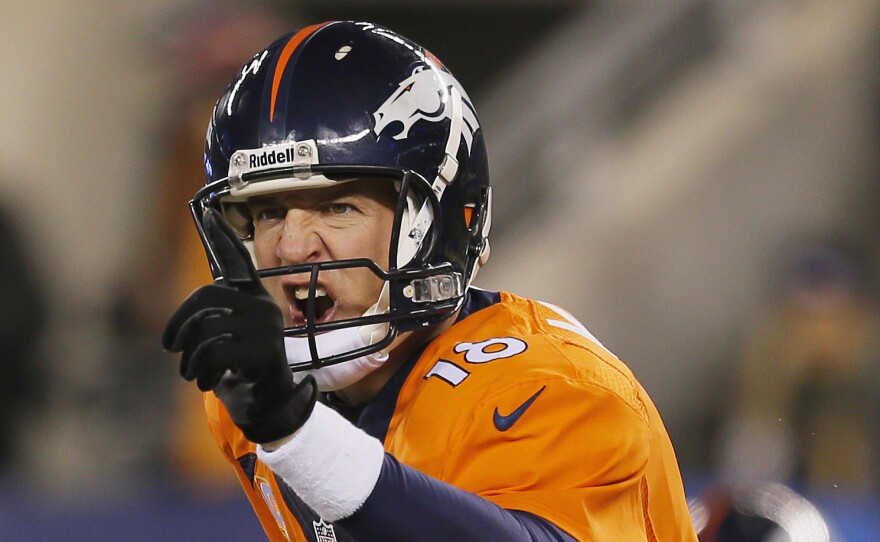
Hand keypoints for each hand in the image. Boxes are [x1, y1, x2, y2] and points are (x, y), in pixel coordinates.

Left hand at [162, 208, 315, 442]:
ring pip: (207, 330)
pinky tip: (207, 382)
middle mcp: (263, 306)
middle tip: (170, 347)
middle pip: (207, 297)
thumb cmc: (242, 369)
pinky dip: (203, 372)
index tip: (208, 213)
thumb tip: (185, 321)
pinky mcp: (264, 351)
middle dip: (179, 323)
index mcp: (254, 298)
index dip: (223, 238)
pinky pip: (216, 353)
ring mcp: (267, 327)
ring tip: (191, 373)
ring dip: (191, 359)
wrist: (269, 404)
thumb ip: (213, 321)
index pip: (238, 261)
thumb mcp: (226, 340)